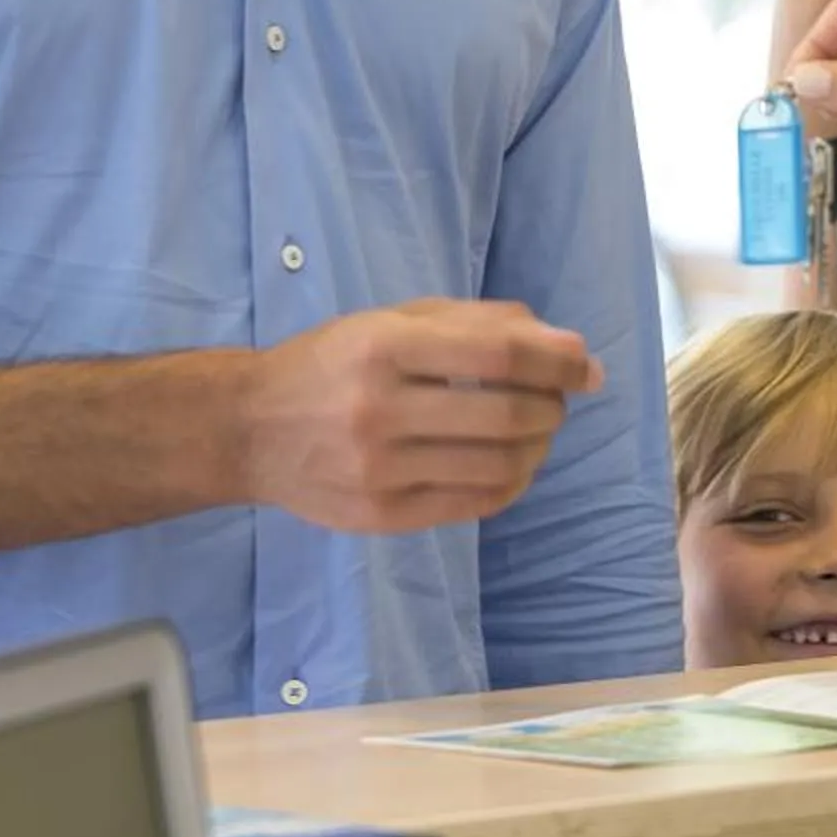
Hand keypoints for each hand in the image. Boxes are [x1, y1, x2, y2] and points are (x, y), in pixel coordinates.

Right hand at [239, 298, 602, 533]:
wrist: (249, 429)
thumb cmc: (333, 363)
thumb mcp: (394, 320)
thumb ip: (479, 323)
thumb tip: (567, 345)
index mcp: (384, 346)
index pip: (498, 356)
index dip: (557, 363)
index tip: (588, 368)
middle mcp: (379, 409)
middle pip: (506, 415)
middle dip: (552, 406)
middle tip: (558, 400)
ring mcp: (378, 470)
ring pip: (498, 465)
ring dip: (538, 447)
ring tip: (537, 431)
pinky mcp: (381, 516)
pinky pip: (474, 504)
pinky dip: (512, 483)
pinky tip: (513, 464)